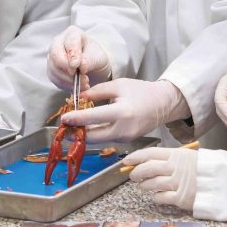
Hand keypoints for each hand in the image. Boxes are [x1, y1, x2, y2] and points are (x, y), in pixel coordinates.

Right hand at [47, 26, 111, 90]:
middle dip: (66, 68)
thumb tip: (80, 66)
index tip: (77, 65)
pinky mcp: (52, 70)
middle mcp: (59, 43)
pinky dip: (66, 85)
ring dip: (68, 79)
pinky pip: (55, 79)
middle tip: (79, 76)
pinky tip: (77, 87)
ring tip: (84, 83)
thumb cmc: (95, 57)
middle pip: (55, 54)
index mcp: (72, 34)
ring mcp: (53, 57)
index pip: (69, 42)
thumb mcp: (97, 57)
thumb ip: (88, 60)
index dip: (72, 54)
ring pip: (54, 68)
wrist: (93, 66)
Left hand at [61, 79, 189, 142]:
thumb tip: (78, 99)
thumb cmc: (140, 91)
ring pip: (98, 139)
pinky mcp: (126, 141)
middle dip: (76, 132)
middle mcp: (124, 129)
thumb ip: (97, 92)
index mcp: (122, 112)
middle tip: (64, 125)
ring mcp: (125, 138)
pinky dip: (96, 133)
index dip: (76, 118)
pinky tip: (89, 126)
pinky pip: (106, 138)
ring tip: (74, 125)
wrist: (162, 104)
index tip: (64, 118)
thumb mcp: (118, 85)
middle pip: (93, 136)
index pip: (93, 118)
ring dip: (85, 133)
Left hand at [122, 146, 197, 210]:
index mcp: (177, 155)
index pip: (150, 153)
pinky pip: (160, 197)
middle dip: (137, 172)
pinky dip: (156, 196)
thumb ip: (170, 159)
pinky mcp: (180, 198)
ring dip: (144, 185)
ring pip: (151, 184)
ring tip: (144, 185)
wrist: (222, 182)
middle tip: (133, 175)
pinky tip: (157, 195)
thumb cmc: (204, 169)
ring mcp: (177, 183)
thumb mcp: (188, 157)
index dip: (136, 157)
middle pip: (148, 168)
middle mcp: (175, 168)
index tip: (127, 161)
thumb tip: (148, 162)